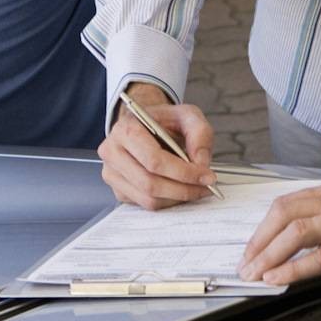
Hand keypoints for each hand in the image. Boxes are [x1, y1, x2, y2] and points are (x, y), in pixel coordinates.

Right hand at [98, 82, 218, 209]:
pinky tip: (180, 189)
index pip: (154, 160)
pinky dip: (168, 201)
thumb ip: (200, 133)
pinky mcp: (118, 189)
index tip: (207, 177)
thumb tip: (201, 163)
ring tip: (196, 189)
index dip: (183, 172)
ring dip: (177, 198)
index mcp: (126, 129)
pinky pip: (145, 204)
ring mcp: (112, 173)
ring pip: (148, 198)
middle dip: (183, 189)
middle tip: (206, 187)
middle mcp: (113, 152)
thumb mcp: (187, 115)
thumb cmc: (165, 121)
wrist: (146, 125)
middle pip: (149, 183)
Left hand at [239, 165, 320, 285]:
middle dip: (258, 240)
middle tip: (245, 263)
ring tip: (253, 275)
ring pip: (295, 232)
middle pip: (284, 213)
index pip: (291, 202)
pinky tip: (279, 279)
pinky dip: (294, 268)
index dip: (267, 224)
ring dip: (267, 254)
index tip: (256, 243)